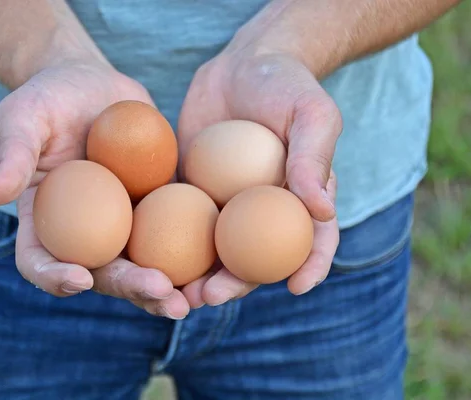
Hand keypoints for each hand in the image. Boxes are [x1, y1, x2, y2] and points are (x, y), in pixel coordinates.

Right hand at [0, 60, 189, 319]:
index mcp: (45, 222)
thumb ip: (12, 153)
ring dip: (169, 286)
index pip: (41, 262)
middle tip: (162, 294)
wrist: (93, 85)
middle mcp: (86, 232)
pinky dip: (194, 251)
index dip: (56, 278)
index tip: (81, 278)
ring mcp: (124, 224)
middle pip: (104, 274)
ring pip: (145, 264)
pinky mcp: (158, 207)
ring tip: (195, 297)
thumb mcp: (23, 117)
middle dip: (132, 288)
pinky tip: (218, 259)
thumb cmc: (48, 98)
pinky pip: (177, 232)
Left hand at [177, 48, 341, 306]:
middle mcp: (261, 211)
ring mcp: (225, 206)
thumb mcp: (311, 113)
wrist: (240, 65)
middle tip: (211, 296)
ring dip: (196, 276)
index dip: (309, 267)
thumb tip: (323, 211)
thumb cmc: (286, 85)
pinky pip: (178, 220)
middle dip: (234, 284)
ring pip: (213, 250)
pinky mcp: (191, 193)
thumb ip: (315, 158)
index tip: (297, 288)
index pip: (311, 240)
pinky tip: (147, 256)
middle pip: (252, 258)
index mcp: (299, 200)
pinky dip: (166, 241)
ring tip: (176, 292)